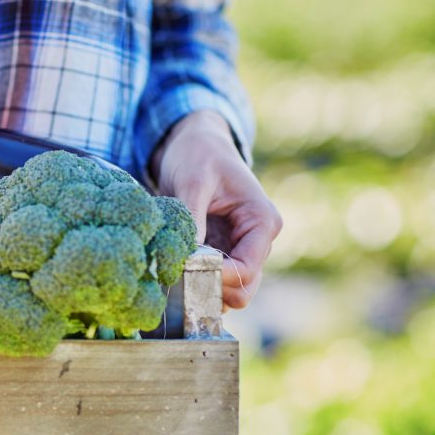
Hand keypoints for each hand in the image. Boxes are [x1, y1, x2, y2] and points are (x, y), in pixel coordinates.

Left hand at [150, 111, 281, 309]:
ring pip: (228, 289)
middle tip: (178, 281)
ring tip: (172, 276)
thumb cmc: (198, 155)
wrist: (194, 143)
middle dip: (213, 290)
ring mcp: (239, 248)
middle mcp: (257, 240)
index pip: (248, 268)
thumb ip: (193, 219)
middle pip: (244, 288)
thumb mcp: (193, 181)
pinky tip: (172, 271)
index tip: (185, 271)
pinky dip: (194, 281)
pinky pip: (212, 278)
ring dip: (202, 289)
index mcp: (262, 221)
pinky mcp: (220, 251)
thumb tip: (187, 258)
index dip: (218, 277)